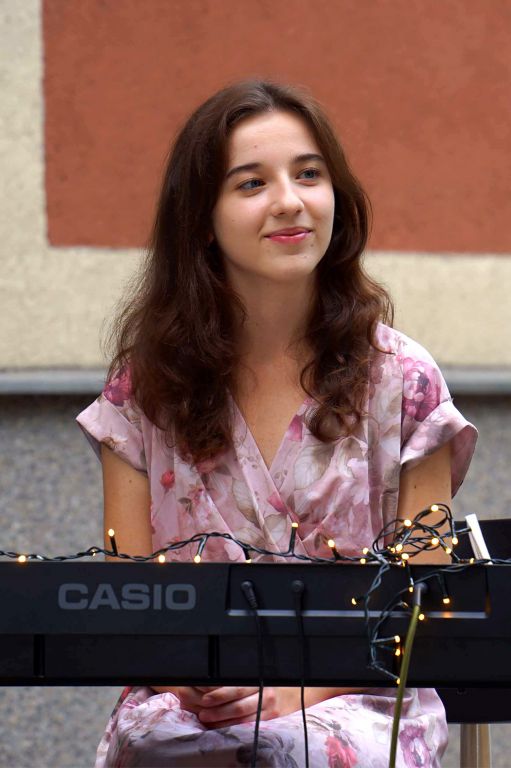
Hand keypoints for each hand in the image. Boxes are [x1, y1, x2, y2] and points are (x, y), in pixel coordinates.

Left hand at [175, 685, 295, 728]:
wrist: (297, 690)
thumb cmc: (273, 679)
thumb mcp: (260, 673)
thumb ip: (243, 677)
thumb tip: (217, 680)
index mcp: (260, 679)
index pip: (237, 688)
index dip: (220, 694)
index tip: (205, 698)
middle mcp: (265, 694)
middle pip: (238, 705)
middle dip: (218, 710)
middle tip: (203, 712)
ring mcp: (268, 709)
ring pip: (242, 718)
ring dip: (223, 721)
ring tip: (208, 720)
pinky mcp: (270, 720)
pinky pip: (249, 725)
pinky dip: (234, 727)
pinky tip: (223, 727)